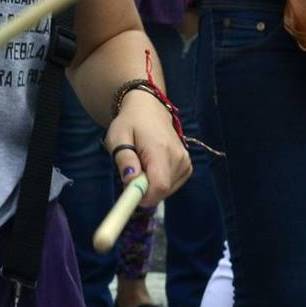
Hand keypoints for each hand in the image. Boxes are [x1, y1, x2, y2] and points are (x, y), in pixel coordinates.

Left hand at [104, 90, 190, 205]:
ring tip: (142, 164)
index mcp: (161, 150)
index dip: (144, 196)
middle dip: (144, 190)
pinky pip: (171, 186)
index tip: (129, 192)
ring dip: (150, 185)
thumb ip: (124, 158)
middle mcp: (179, 158)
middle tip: (132, 171)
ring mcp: (186, 163)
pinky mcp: (187, 167)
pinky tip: (152, 166)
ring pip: (166, 191)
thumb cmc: (130, 123)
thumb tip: (130, 181)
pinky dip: (159, 182)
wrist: (149, 110)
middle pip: (162, 191)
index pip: (160, 185)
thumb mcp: (117, 137)